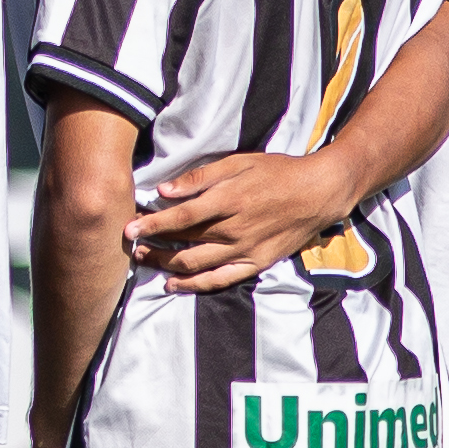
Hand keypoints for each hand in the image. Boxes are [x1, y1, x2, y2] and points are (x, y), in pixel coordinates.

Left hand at [130, 147, 356, 292]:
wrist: (318, 192)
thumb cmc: (278, 172)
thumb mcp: (240, 163)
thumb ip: (201, 177)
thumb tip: (166, 189)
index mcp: (229, 200)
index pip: (181, 218)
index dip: (153, 225)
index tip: (130, 228)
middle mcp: (235, 229)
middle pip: (184, 243)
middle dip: (154, 246)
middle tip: (133, 246)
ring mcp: (245, 250)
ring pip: (197, 265)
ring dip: (167, 265)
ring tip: (146, 261)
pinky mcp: (256, 263)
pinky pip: (220, 279)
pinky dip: (195, 285)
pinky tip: (174, 284)